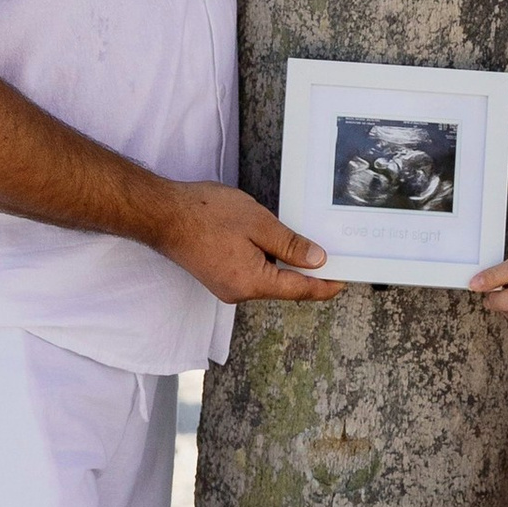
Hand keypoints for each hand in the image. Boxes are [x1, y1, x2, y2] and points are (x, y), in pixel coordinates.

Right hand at [152, 181, 340, 303]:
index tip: (345, 280)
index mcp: (253, 283)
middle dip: (308, 273)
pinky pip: (252, 274)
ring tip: (304, 245)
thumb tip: (317, 261)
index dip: (326, 285)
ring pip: (268, 279)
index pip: (300, 290)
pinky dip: (267, 262)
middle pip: (284, 287)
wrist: (162, 214)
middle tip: (332, 256)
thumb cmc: (206, 215)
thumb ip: (290, 245)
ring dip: (285, 265)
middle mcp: (240, 292)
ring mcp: (227, 286)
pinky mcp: (218, 277)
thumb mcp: (258, 223)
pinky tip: (272, 243)